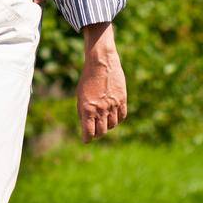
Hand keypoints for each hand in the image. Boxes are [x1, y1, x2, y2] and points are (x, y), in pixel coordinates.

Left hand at [76, 22, 127, 141]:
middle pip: (101, 131)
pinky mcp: (122, 100)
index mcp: (87, 108)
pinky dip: (117, 119)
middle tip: (95, 131)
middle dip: (97, 133)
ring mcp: (112, 105)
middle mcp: (100, 109)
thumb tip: (86, 125)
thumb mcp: (80, 95)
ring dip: (107, 126)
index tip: (86, 139)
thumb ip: (83, 111)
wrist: (101, 62)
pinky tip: (113, 117)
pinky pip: (121, 116)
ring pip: (112, 125)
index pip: (89, 132)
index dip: (87, 138)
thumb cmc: (87, 78)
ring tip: (103, 122)